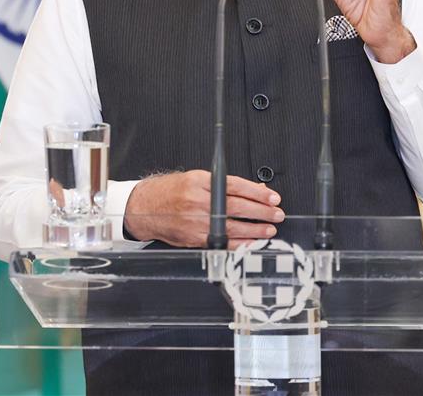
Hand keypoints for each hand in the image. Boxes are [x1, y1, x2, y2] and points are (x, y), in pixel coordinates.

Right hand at [123, 169, 284, 248]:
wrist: (146, 207)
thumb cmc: (171, 191)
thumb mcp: (197, 178)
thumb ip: (223, 184)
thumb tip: (253, 189)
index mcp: (200, 182)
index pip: (235, 186)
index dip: (257, 192)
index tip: (272, 196)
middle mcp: (198, 201)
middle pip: (237, 207)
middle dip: (261, 211)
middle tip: (277, 213)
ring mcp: (196, 222)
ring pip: (232, 227)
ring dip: (254, 229)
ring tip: (269, 229)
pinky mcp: (194, 238)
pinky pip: (221, 243)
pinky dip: (238, 244)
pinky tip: (251, 243)